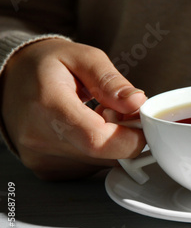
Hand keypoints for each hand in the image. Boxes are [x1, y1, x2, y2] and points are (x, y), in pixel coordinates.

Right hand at [0, 39, 146, 179]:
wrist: (9, 80)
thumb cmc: (44, 66)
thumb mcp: (82, 57)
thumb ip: (111, 81)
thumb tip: (137, 103)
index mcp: (48, 105)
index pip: (97, 139)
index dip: (130, 136)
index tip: (141, 122)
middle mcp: (40, 138)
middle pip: (104, 154)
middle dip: (125, 135)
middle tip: (117, 110)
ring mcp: (42, 159)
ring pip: (101, 163)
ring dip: (112, 143)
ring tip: (97, 116)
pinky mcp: (48, 170)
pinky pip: (90, 167)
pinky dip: (98, 150)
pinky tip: (86, 129)